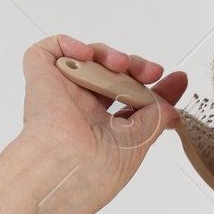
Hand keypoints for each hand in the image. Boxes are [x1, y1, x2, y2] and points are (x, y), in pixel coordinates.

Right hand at [0, 35, 187, 213]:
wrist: (65, 167)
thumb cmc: (93, 169)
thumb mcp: (139, 142)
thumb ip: (157, 120)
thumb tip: (172, 109)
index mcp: (100, 128)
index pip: (127, 98)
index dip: (149, 86)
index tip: (173, 79)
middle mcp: (80, 110)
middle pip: (109, 75)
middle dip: (136, 67)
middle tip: (151, 72)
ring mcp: (60, 94)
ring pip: (86, 60)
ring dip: (110, 55)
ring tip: (120, 65)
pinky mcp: (40, 79)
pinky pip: (48, 51)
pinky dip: (69, 44)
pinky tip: (86, 55)